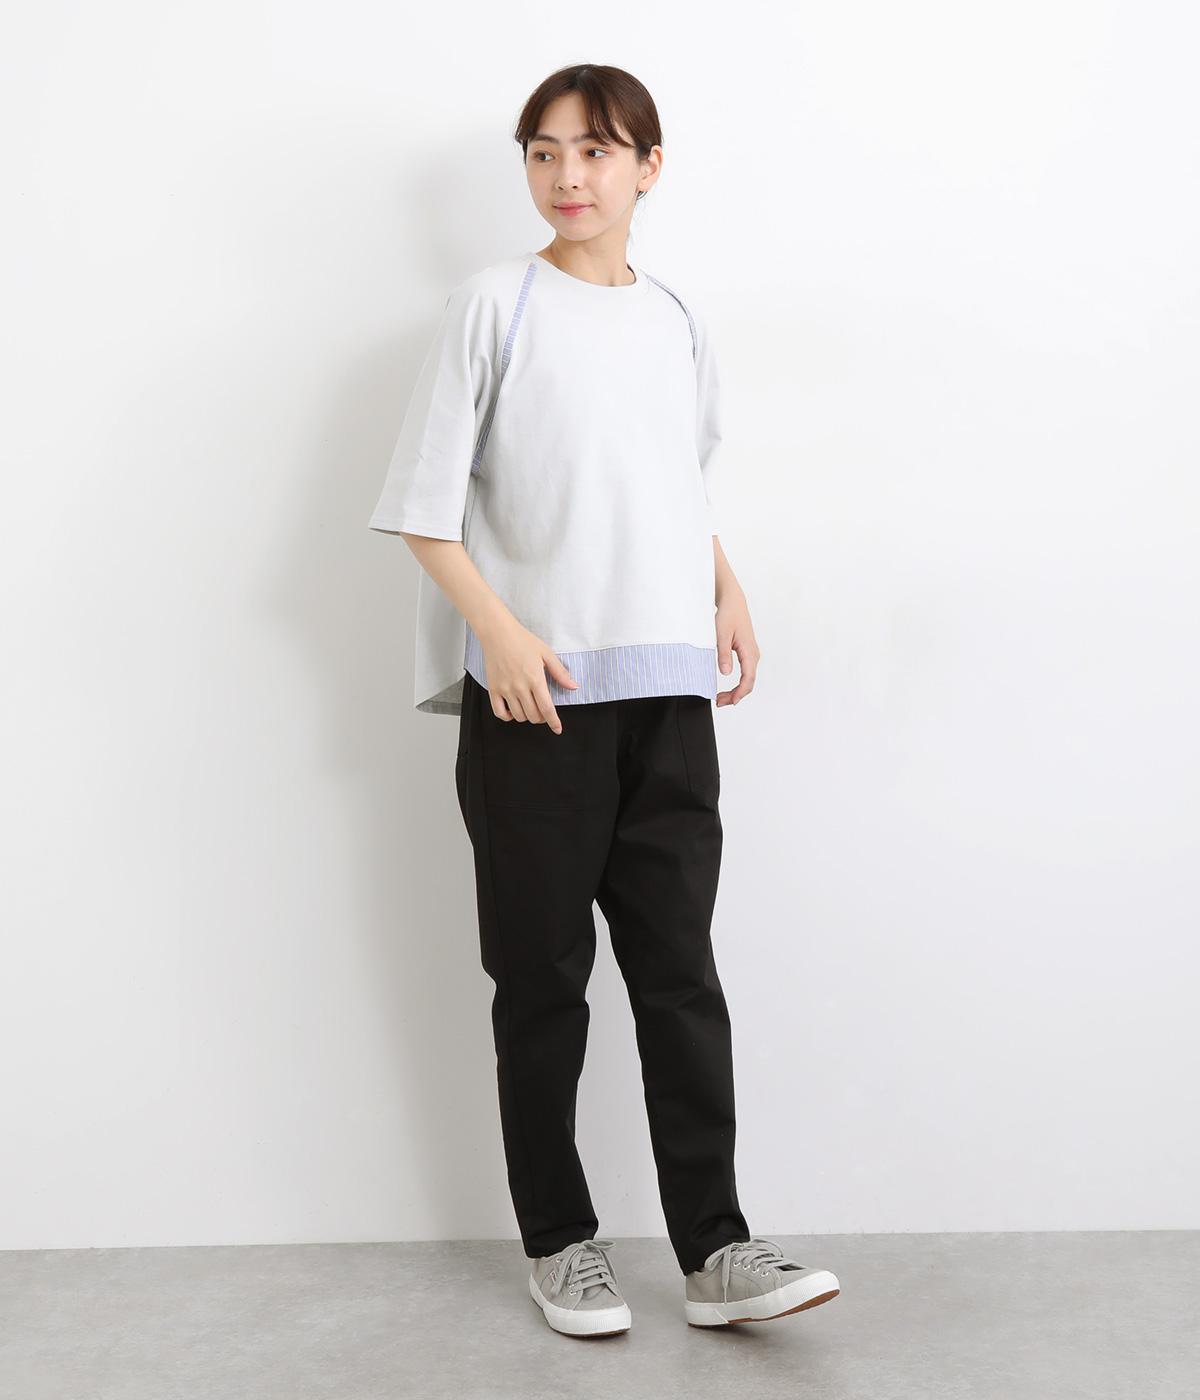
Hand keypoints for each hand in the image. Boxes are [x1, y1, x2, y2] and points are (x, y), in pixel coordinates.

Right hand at [478, 617, 577, 731]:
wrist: (498, 633)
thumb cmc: (522, 641)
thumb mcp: (546, 654)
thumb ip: (560, 673)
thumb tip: (573, 686)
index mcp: (535, 679)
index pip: (547, 709)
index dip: (554, 722)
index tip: (557, 728)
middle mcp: (520, 687)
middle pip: (533, 716)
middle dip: (541, 718)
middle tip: (543, 710)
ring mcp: (505, 689)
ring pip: (519, 716)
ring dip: (527, 716)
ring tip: (529, 706)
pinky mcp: (493, 689)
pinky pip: (500, 713)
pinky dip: (508, 716)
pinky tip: (513, 709)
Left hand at [715, 588, 759, 705]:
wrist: (733, 603)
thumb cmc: (728, 615)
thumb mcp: (721, 634)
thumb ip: (724, 654)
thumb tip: (725, 673)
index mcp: (749, 651)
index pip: (748, 679)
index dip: (739, 693)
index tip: (730, 702)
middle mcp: (754, 655)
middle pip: (749, 683)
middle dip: (736, 696)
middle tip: (719, 702)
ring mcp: (752, 655)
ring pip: (748, 679)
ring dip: (736, 691)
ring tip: (721, 698)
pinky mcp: (747, 654)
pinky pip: (746, 674)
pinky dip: (738, 684)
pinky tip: (729, 689)